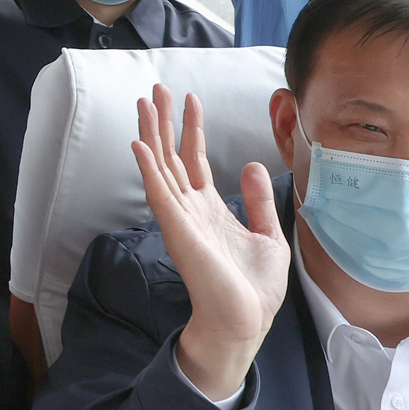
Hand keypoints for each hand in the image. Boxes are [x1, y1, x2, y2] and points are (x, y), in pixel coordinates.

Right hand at [134, 87, 289, 400]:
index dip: (191, 129)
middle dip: (164, 121)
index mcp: (209, 209)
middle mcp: (189, 208)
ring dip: (151, 134)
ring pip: (161, 166)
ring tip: (144, 103)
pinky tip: (140, 144)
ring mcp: (180, 218)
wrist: (246, 321)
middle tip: (156, 89)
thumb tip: (251, 165)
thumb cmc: (255, 288)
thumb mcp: (268, 236)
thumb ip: (259, 201)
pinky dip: (148, 167)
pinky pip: (158, 193)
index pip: (194, 160)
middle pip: (171, 155)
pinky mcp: (177, 230)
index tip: (190, 99)